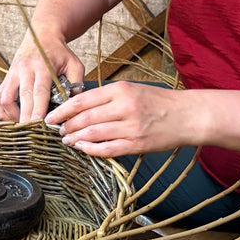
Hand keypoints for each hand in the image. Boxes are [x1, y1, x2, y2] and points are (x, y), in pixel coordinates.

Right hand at [0, 40, 85, 122]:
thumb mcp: (74, 63)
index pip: (38, 90)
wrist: (42, 34)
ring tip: (22, 125)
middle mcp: (24, 69)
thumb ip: (77, 83)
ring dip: (11, 114)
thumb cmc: (59, 52)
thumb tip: (73, 105)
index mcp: (42, 66)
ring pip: (4, 97)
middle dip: (24, 117)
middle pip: (21, 97)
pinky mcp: (6, 77)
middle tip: (29, 132)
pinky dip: (1, 110)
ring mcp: (12, 73)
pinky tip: (11, 118)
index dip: (37, 108)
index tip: (38, 124)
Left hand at [45, 81, 190, 156]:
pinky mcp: (137, 144)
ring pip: (93, 134)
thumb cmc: (158, 101)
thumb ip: (107, 97)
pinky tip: (82, 148)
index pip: (83, 100)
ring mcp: (131, 127)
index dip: (63, 110)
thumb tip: (79, 106)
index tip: (52, 116)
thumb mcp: (132, 90)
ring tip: (67, 140)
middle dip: (67, 126)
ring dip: (76, 138)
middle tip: (58, 130)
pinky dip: (91, 150)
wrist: (187, 115)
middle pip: (85, 118)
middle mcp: (124, 107)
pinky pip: (108, 149)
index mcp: (121, 90)